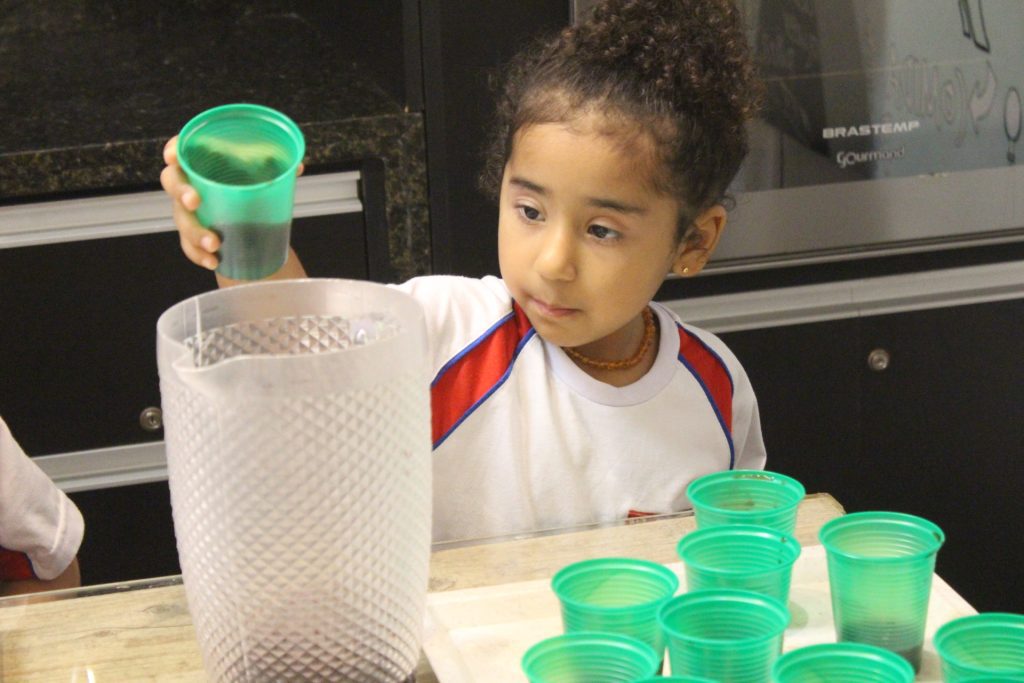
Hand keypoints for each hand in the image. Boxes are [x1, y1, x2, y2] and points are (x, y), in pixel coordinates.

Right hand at [159, 137, 305, 271]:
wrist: (256, 217)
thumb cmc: (253, 183)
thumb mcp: (265, 171)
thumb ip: (278, 165)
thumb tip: (298, 167)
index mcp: (204, 160)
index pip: (181, 148)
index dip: (173, 149)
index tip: (173, 155)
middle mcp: (191, 183)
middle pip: (172, 182)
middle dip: (180, 191)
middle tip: (195, 201)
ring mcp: (188, 211)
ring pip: (181, 219)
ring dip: (195, 232)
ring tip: (215, 244)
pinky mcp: (194, 235)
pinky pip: (189, 246)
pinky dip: (200, 255)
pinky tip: (213, 261)